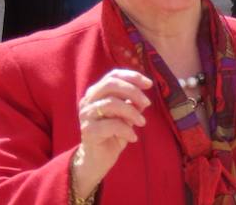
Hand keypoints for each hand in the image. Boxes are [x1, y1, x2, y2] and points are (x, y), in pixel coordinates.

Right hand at [71, 68, 153, 197]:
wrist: (98, 159)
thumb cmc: (113, 133)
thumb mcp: (126, 115)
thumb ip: (132, 102)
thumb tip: (144, 94)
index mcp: (96, 92)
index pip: (113, 75)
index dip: (132, 76)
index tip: (149, 84)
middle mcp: (88, 100)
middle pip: (110, 84)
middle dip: (133, 91)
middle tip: (147, 103)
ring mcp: (86, 115)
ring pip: (110, 103)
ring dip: (132, 112)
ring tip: (142, 122)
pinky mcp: (88, 131)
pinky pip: (111, 125)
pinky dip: (126, 130)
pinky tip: (133, 137)